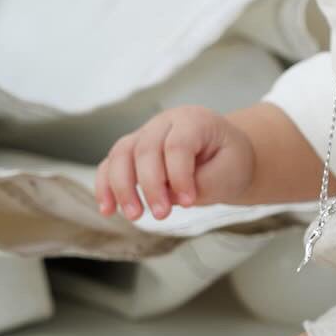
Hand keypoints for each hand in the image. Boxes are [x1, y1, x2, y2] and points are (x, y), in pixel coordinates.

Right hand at [95, 105, 256, 220]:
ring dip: (122, 188)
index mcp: (193, 120)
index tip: (189, 203)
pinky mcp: (132, 152)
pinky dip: (105, 187)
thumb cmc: (229, 160)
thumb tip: (168, 196)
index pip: (177, 145)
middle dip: (150, 185)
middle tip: (162, 215)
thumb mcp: (230, 170)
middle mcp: (164, 122)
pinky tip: (108, 210)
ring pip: (121, 154)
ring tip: (134, 216)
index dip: (179, 176)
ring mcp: (144, 134)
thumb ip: (202, 182)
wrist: (225, 155)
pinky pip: (110, 165)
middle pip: (145, 149)